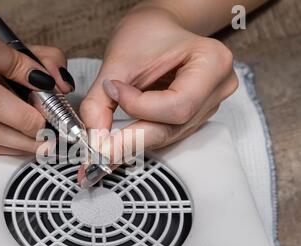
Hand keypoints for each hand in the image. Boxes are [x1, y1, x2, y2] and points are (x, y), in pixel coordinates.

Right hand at [0, 22, 74, 154]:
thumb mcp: (6, 47)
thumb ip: (40, 59)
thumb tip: (60, 84)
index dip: (19, 68)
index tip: (45, 84)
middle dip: (22, 115)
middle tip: (46, 125)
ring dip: (18, 139)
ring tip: (43, 141)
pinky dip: (4, 148)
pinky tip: (22, 145)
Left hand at [78, 5, 237, 183]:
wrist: (158, 28)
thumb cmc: (147, 32)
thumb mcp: (119, 60)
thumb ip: (101, 100)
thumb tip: (95, 138)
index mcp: (213, 64)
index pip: (177, 105)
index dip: (140, 107)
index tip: (112, 93)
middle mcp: (217, 90)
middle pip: (173, 128)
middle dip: (132, 138)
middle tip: (99, 150)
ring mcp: (208, 106)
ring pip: (167, 136)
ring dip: (133, 141)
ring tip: (104, 144)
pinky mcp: (193, 116)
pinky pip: (165, 134)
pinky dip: (139, 138)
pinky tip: (119, 140)